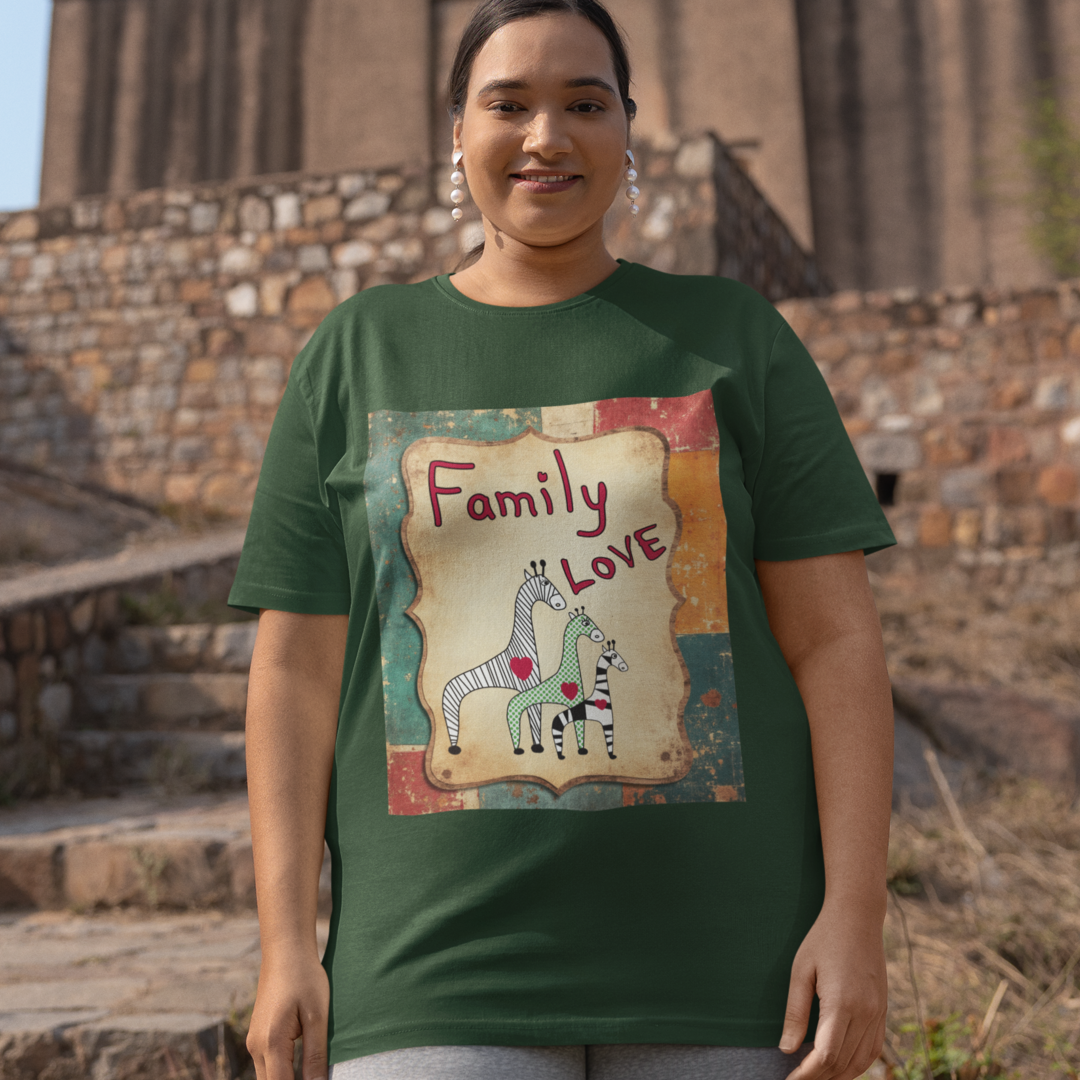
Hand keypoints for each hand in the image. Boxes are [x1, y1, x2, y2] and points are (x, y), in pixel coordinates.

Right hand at [247, 947, 329, 1079]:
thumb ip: (316, 1055)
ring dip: (287, 1079)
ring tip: (312, 1073)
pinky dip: (282, 1071)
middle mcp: (256, 1046)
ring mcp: (254, 1042)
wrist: (286, 950)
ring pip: (268, 1077)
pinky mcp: (258, 1037)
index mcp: (271, 1042)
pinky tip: (301, 1068)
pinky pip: (268, 1065)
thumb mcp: (317, 1016)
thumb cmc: (305, 978)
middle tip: (317, 1077)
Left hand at [779, 899, 887, 1079]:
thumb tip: (787, 1049)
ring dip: (838, 1076)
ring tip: (815, 1077)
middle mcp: (865, 1013)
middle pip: (842, 1063)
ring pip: (861, 1062)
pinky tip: (840, 1067)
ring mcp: (878, 1013)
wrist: (858, 917)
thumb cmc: (823, 939)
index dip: (806, 1074)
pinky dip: (857, 1065)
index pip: (825, 1055)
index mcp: (842, 1003)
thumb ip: (795, 1012)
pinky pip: (874, 1050)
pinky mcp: (883, 1011)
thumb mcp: (800, 970)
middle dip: (819, 1078)